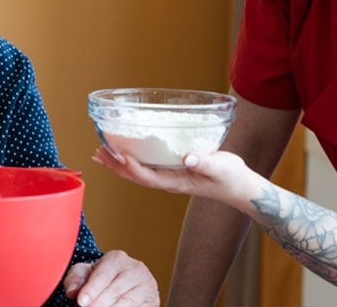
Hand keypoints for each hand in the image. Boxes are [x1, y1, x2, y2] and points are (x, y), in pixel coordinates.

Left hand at [64, 249, 158, 305]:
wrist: (124, 282)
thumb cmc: (101, 277)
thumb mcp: (85, 273)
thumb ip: (76, 279)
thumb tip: (72, 291)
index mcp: (118, 258)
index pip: (104, 275)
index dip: (92, 290)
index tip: (81, 302)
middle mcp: (136, 269)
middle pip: (116, 291)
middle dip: (100, 304)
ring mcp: (147, 286)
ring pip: (128, 303)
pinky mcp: (153, 302)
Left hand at [92, 146, 259, 209]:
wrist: (239, 185)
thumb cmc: (231, 177)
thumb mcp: (222, 167)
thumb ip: (206, 162)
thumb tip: (188, 157)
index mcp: (177, 182)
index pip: (148, 177)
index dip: (131, 167)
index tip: (118, 155)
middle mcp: (169, 181)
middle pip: (136, 176)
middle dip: (116, 165)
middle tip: (98, 153)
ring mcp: (170, 177)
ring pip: (138, 172)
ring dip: (119, 163)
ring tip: (101, 152)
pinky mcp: (173, 170)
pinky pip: (146, 166)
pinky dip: (131, 159)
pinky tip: (125, 150)